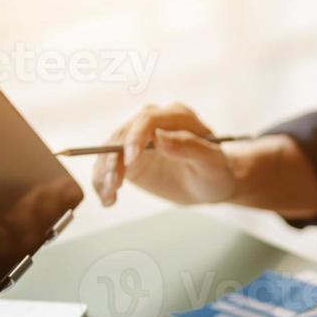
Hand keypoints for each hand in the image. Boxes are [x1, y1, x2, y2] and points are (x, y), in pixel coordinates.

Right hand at [94, 102, 234, 206]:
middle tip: (113, 184)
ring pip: (110, 148)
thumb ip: (189, 147)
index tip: (130, 161)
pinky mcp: (127, 155)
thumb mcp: (211, 163)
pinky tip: (108, 199)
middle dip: (114, 158)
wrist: (208, 184)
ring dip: (104, 171)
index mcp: (177, 116)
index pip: (148, 120)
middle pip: (123, 133)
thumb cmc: (214, 172)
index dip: (136, 138)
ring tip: (109, 196)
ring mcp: (138, 138)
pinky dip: (102, 180)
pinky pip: (108, 164)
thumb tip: (160, 137)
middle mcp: (153, 122)